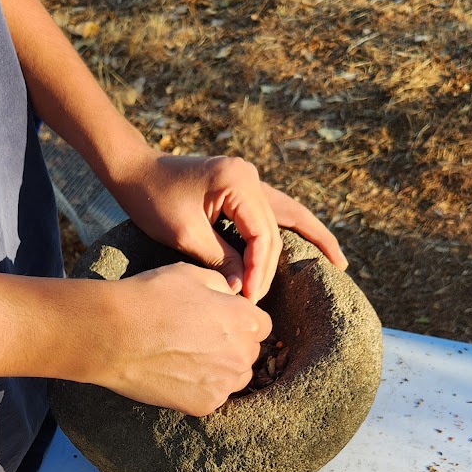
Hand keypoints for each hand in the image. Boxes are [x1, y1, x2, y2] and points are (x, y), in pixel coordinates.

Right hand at [87, 264, 271, 415]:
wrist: (112, 335)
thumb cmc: (150, 298)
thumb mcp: (191, 274)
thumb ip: (223, 287)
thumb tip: (231, 297)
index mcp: (245, 320)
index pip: (262, 325)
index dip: (240, 321)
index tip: (219, 321)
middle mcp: (242, 354)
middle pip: (249, 353)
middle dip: (231, 345)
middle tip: (197, 339)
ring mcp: (224, 384)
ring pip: (234, 378)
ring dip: (219, 369)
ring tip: (187, 357)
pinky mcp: (204, 405)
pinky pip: (212, 396)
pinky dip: (199, 388)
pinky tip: (175, 373)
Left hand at [105, 147, 347, 302]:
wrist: (133, 170)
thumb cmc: (152, 198)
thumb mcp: (184, 233)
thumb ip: (219, 259)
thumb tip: (241, 292)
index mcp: (238, 181)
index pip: (263, 235)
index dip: (258, 271)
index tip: (247, 298)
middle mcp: (251, 177)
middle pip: (276, 229)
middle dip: (270, 268)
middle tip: (257, 301)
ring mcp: (249, 180)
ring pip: (288, 216)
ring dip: (308, 239)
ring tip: (338, 262)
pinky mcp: (242, 188)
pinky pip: (274, 212)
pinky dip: (291, 229)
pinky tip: (310, 242)